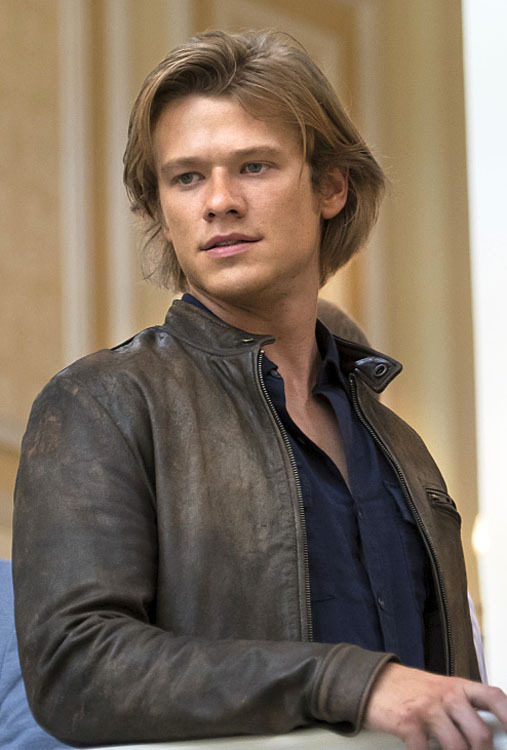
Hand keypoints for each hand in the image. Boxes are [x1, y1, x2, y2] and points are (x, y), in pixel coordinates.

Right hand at [364, 663, 506, 748]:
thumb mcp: (440, 691)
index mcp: (459, 686)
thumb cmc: (409, 689)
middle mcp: (447, 695)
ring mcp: (428, 709)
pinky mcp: (408, 722)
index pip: (494, 698)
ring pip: (458, 748)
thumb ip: (462, 707)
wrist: (373, 681)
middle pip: (480, 734)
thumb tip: (484, 736)